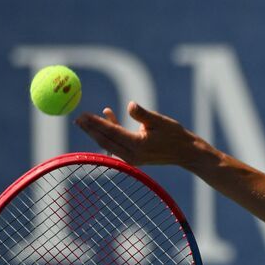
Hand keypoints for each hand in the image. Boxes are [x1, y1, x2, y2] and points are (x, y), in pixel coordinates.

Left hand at [75, 101, 218, 168]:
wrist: (187, 153)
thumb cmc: (176, 136)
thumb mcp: (160, 121)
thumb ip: (143, 114)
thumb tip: (130, 105)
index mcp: (138, 145)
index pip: (111, 132)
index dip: (95, 123)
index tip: (82, 114)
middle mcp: (132, 155)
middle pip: (104, 141)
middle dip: (90, 129)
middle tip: (77, 117)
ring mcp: (132, 159)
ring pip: (108, 143)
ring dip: (97, 131)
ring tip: (84, 120)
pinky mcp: (134, 158)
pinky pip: (116, 144)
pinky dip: (110, 133)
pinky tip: (107, 115)